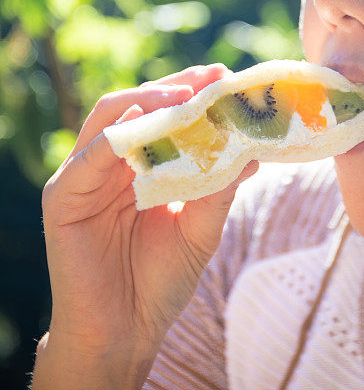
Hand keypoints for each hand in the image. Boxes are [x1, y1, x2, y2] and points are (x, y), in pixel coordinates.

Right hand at [39, 64, 258, 364]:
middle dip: (176, 87)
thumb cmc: (161, 280)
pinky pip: (89, 155)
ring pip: (112, 117)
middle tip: (210, 76)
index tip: (225, 76)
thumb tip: (252, 149)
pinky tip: (142, 120)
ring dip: (148, 100)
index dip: (193, 91)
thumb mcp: (201, 228)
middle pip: (139, 104)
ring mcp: (85, 176)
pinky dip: (116, 135)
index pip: (163, 113)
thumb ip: (219, 187)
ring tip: (185, 97)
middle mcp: (111, 162)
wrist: (125, 333)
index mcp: (140, 164)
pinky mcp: (64, 197)